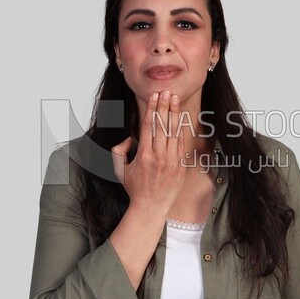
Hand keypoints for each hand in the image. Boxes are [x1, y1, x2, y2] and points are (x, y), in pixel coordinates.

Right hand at [111, 90, 185, 212]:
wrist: (152, 207)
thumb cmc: (135, 189)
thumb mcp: (120, 171)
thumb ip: (118, 152)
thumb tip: (128, 138)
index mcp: (143, 156)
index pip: (149, 126)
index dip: (152, 109)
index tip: (154, 97)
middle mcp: (159, 157)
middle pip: (162, 125)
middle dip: (164, 106)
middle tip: (166, 91)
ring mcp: (172, 161)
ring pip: (173, 131)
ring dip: (174, 113)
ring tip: (175, 98)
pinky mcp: (180, 165)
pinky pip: (180, 142)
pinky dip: (180, 128)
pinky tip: (179, 117)